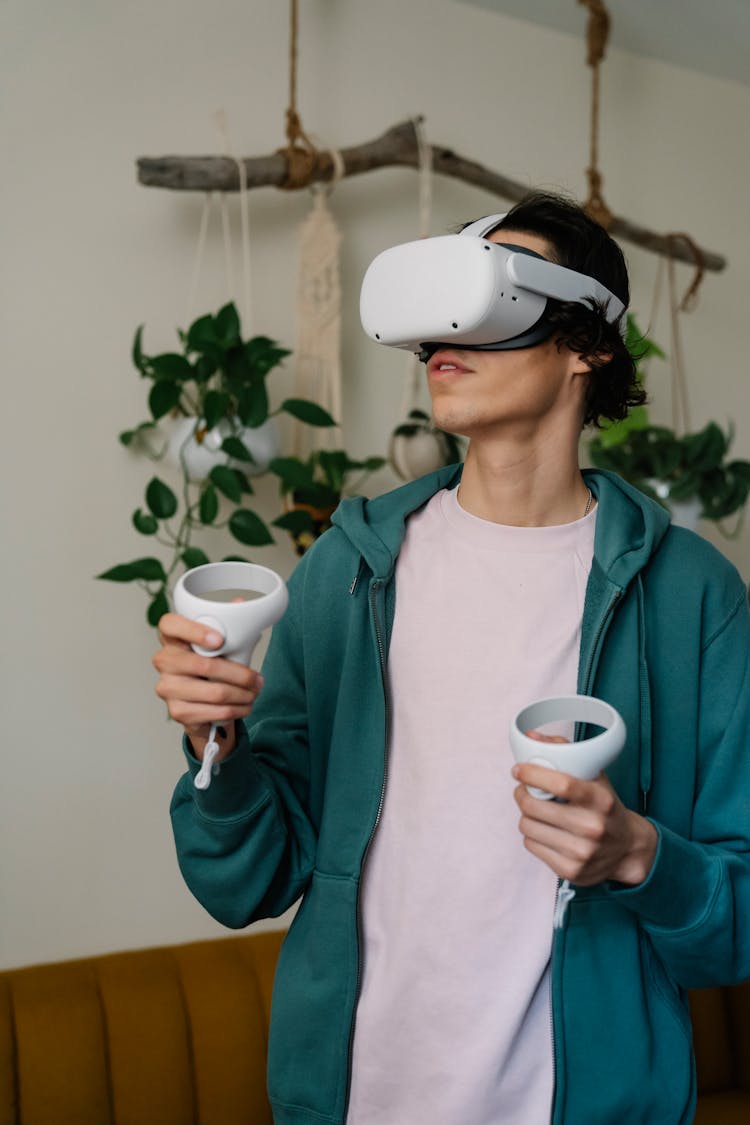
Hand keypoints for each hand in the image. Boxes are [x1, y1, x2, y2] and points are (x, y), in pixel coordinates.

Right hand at [153, 613, 263, 761]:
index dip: (194, 630)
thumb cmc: (211, 665)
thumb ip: (229, 623)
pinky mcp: (176, 711)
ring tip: (255, 693)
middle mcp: (164, 661)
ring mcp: (167, 687)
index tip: (220, 640)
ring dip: (243, 695)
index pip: (170, 624)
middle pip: (203, 665)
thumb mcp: (221, 643)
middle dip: (239, 674)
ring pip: (214, 692)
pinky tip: (244, 706)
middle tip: (257, 679)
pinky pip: (213, 712)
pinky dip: (236, 710)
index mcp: (172, 637)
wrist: (201, 703)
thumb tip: (240, 603)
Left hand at [512, 740, 656, 886]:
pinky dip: (533, 835)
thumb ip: (566, 754)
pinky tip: (545, 831)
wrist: (627, 849)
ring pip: (527, 827)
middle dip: (522, 794)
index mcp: (600, 799)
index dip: (532, 774)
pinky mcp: (570, 871)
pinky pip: (531, 846)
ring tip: (536, 811)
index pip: (560, 784)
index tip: (519, 770)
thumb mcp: (595, 778)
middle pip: (534, 807)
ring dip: (526, 816)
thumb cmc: (605, 807)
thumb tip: (531, 736)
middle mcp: (592, 827)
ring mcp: (581, 852)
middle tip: (524, 790)